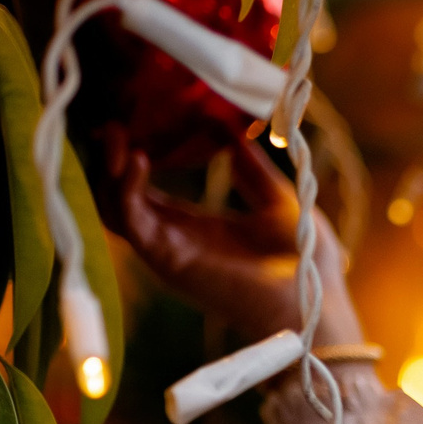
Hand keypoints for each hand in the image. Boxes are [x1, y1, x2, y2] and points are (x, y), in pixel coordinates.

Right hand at [113, 138, 363, 347]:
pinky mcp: (170, 261)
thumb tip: (230, 128)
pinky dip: (127, 188)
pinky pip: (132, 222)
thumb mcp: (277, 201)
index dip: (128, 156)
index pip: (141, 190)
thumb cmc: (305, 263)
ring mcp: (167, 252)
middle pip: (117, 197)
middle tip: (108, 121)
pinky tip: (138, 158)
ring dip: (109, 169)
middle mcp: (172, 240)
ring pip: (114, 208)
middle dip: (107, 158)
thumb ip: (251, 169)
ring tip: (116, 132)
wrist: (315, 305)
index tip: (127, 118)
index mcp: (193, 227)